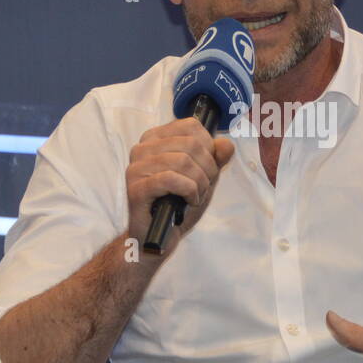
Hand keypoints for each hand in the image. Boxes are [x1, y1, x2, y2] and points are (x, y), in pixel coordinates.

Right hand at [125, 117, 234, 251]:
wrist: (159, 236)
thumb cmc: (178, 205)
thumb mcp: (203, 178)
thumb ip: (215, 159)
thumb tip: (226, 144)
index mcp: (155, 139)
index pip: (190, 126)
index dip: (209, 147)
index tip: (208, 168)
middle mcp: (142, 149)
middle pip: (190, 143)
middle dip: (207, 168)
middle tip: (204, 187)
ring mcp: (136, 168)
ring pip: (183, 161)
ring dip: (200, 183)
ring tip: (196, 196)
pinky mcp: (136, 188)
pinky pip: (171, 179)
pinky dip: (189, 191)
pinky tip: (189, 201)